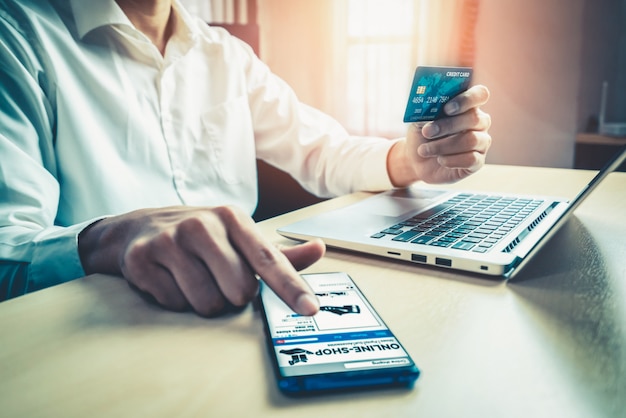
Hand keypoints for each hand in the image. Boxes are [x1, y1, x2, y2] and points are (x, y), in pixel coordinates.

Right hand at [78, 206, 324, 316]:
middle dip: (231, 296)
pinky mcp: (142, 259)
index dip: (290, 287)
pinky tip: (168, 279)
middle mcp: (201, 225)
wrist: (139, 228)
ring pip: (206, 303)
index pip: (268, 259)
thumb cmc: (199, 237)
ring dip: (203, 301)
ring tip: (191, 278)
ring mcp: (170, 241)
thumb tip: (318, 249)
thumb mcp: (237, 237)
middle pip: (238, 292)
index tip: (309, 309)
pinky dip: (175, 301)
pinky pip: (174, 304)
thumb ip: (276, 253)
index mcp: (232, 218)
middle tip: (216, 278)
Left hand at [388, 84, 491, 185]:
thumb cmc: (421, 136)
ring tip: (425, 150)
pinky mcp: (478, 162)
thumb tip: (428, 105)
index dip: (466, 99)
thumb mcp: (419, 121)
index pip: (480, 94)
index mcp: (467, 106)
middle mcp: (479, 122)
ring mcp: (481, 142)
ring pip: (471, 140)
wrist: (417, 161)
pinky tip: (440, 160)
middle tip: (427, 132)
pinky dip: (452, 160)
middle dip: (448, 125)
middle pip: (474, 118)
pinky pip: (471, 159)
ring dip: (444, 145)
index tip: (447, 108)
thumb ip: (427, 110)